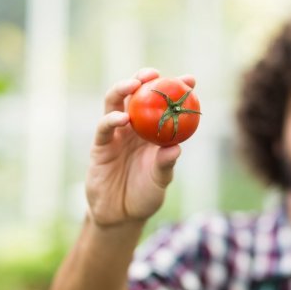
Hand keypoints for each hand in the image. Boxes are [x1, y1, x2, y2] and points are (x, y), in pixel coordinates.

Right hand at [86, 68, 195, 227]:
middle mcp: (134, 128)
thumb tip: (176, 147)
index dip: (176, 89)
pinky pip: (104, 127)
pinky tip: (123, 118)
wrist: (120, 215)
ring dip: (123, 89)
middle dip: (145, 79)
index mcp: (153, 132)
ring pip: (115, 103)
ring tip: (135, 84)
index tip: (190, 80)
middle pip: (137, 95)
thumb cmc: (144, 196)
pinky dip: (112, 119)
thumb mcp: (159, 181)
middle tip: (155, 74)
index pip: (165, 105)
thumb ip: (165, 165)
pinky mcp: (100, 146)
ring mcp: (116, 135)